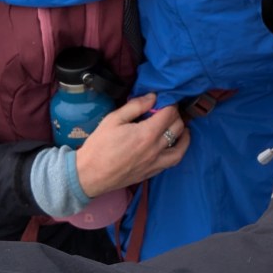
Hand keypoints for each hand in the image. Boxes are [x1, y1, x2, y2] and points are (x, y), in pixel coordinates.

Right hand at [73, 94, 188, 197]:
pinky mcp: (152, 173)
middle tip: (168, 112)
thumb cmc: (99, 146)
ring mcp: (155, 163)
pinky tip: (172, 145)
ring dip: (183, 135)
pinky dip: (177, 151)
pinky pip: (172, 161)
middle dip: (176, 116)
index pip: (169, 113)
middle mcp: (156, 149)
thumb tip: (153, 97)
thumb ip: (135, 106)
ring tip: (180, 128)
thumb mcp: (113, 119)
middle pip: (177, 128)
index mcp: (147, 133)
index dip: (169, 104)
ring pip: (181, 147)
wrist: (89, 175)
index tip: (163, 101)